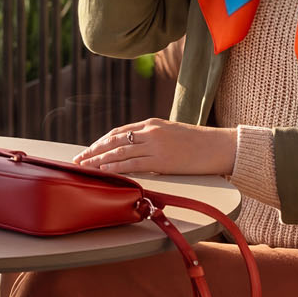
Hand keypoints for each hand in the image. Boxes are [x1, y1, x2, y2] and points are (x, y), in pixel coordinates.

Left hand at [74, 118, 236, 177]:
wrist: (220, 146)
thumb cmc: (199, 143)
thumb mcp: (172, 134)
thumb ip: (154, 139)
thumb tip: (138, 151)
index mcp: (151, 124)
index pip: (118, 132)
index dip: (101, 142)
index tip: (89, 150)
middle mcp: (150, 132)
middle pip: (113, 141)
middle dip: (93, 151)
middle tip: (78, 159)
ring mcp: (155, 145)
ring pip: (118, 152)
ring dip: (98, 160)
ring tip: (84, 167)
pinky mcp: (161, 160)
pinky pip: (132, 164)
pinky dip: (115, 168)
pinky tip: (103, 172)